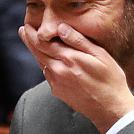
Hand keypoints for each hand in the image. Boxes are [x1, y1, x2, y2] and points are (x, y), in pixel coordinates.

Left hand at [19, 23, 133, 133]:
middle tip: (23, 30)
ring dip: (37, 52)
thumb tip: (61, 27)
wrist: (110, 108)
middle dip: (29, 40)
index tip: (27, 25)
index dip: (33, 33)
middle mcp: (58, 70)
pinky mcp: (58, 92)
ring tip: (34, 43)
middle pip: (37, 52)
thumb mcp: (100, 55)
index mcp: (68, 58)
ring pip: (41, 63)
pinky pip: (48, 75)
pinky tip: (50, 61)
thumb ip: (79, 41)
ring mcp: (56, 83)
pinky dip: (46, 65)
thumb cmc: (110, 80)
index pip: (43, 42)